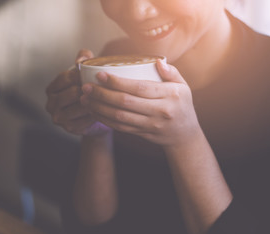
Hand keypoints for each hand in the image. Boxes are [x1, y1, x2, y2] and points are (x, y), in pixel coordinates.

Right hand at [45, 49, 110, 135]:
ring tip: (107, 97)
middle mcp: (51, 104)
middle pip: (72, 93)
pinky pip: (85, 119)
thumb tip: (83, 56)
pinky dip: (95, 113)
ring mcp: (59, 117)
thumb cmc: (87, 92)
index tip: (95, 73)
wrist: (92, 118)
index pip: (65, 78)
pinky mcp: (69, 128)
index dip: (81, 74)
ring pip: (79, 106)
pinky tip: (104, 109)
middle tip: (104, 86)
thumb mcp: (84, 75)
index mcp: (52, 89)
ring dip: (94, 102)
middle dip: (89, 89)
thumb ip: (83, 60)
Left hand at [80, 60, 200, 146]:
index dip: (118, 82)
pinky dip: (105, 119)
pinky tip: (95, 111)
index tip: (100, 75)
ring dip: (99, 108)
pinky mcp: (143, 133)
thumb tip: (157, 61)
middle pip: (126, 102)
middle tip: (86, 86)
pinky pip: (121, 127)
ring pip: (120, 117)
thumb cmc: (183, 105)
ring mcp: (150, 124)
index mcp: (170, 96)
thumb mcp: (184, 87)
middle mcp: (159, 111)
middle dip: (102, 94)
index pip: (139, 88)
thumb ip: (172, 72)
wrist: (185, 135)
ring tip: (85, 99)